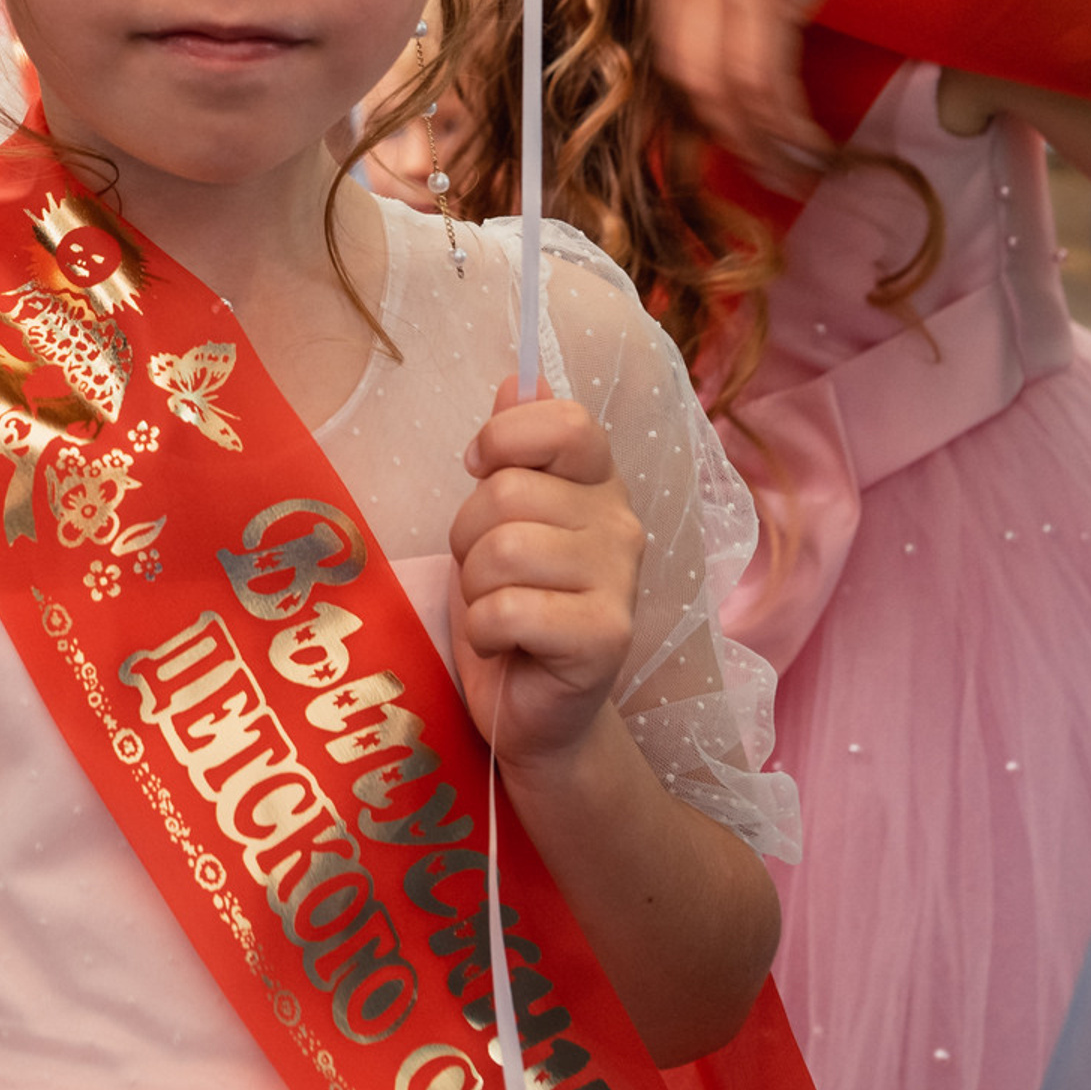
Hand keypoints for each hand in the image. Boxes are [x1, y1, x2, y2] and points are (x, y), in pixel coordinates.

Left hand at [448, 380, 645, 773]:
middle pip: (508, 491)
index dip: (505, 440)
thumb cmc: (513, 605)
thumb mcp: (502, 518)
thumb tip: (521, 377)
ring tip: (497, 607)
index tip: (481, 472)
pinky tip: (505, 642)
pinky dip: (486, 629)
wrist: (536, 712)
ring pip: (504, 548)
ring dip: (475, 585)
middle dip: (469, 533)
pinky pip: (510, 608)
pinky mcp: (607, 637)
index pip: (564, 421)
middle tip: (487, 572)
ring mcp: (620, 580)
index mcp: (597, 482)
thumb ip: (515, 448)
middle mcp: (621, 522)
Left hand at [651, 0, 896, 185]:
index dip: (699, 83)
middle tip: (760, 160)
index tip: (731, 115)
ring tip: (793, 170)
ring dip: (757, 140)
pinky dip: (784, 124)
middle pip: (687, 69)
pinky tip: (811, 145)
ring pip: (724, 88)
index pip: (670, 30)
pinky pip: (763, 80)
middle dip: (722, 127)